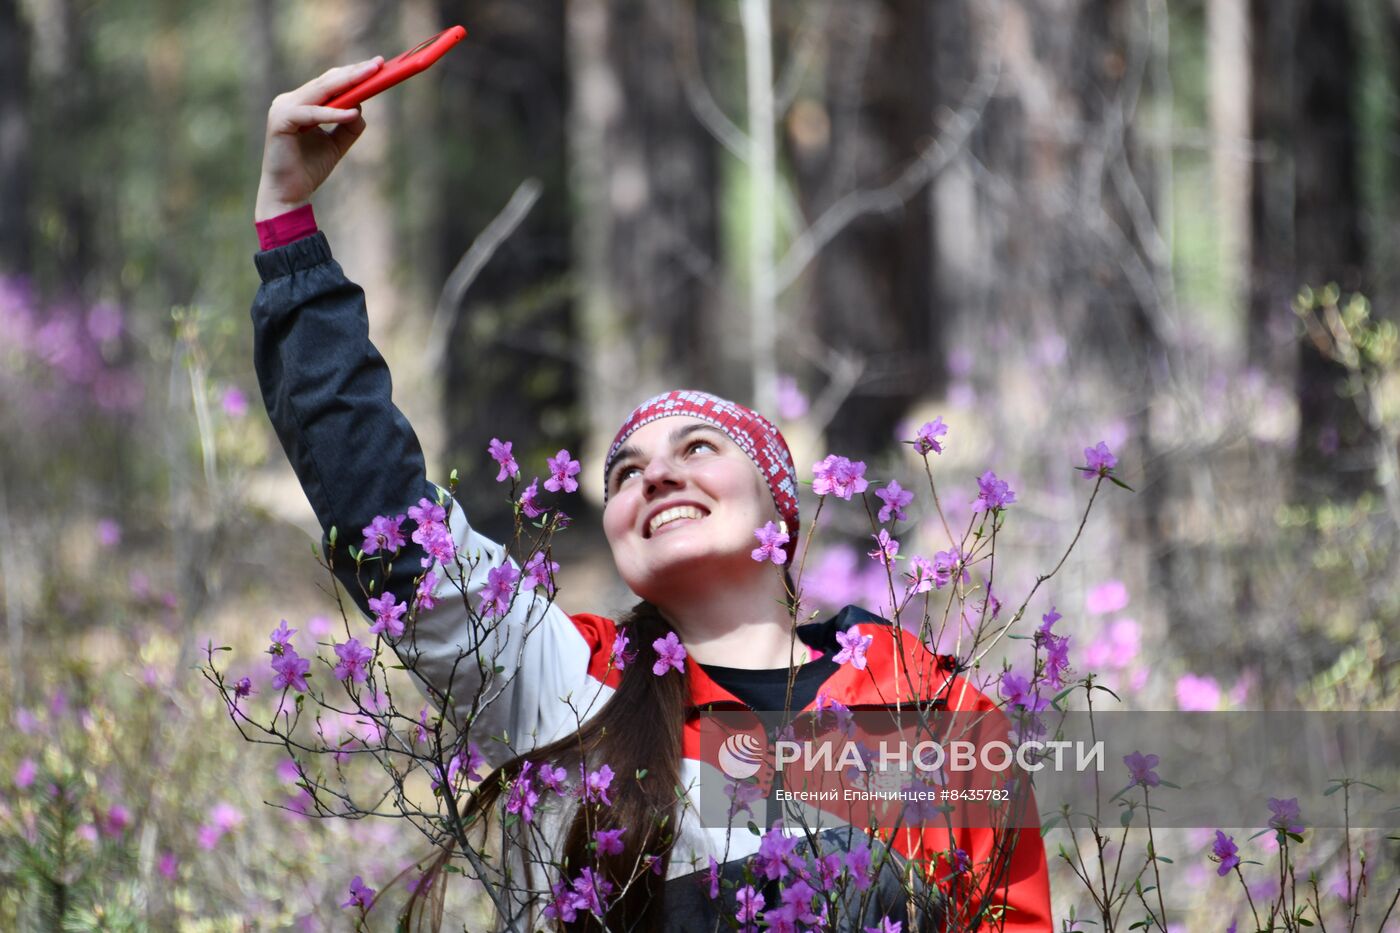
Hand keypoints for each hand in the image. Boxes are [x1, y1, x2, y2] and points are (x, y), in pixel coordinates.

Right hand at [254, 57, 383, 221]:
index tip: (378, 65)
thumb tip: (360, 107)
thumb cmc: (310, 168)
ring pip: (320, 91)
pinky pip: (311, 114)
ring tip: (371, 77)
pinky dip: (332, 113)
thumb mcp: (337, 144)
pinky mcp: (280, 121)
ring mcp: (283, 109)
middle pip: (327, 82)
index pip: (330, 82)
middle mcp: (290, 101)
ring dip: (347, 83)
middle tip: (378, 64)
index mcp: (301, 102)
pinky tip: (352, 112)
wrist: (289, 194)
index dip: (354, 72)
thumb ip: (349, 125)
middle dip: (354, 72)